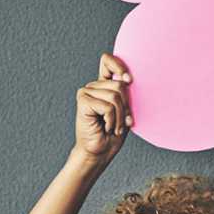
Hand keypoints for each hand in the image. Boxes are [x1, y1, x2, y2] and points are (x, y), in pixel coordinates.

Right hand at [72, 52, 133, 167]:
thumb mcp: (125, 111)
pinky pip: (108, 106)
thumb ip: (126, 95)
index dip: (119, 66)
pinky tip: (105, 127)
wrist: (100, 152)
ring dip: (119, 116)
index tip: (129, 80)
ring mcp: (86, 92)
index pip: (107, 61)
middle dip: (125, 107)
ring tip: (113, 126)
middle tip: (120, 122)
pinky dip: (112, 120)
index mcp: (103, 85)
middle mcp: (93, 86)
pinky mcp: (83, 101)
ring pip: (115, 96)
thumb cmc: (113, 133)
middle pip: (120, 85)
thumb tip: (127, 80)